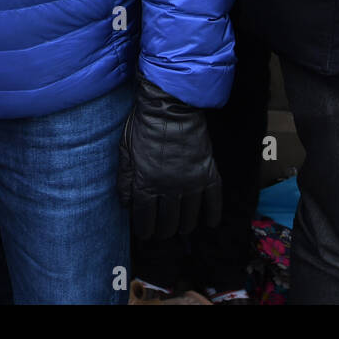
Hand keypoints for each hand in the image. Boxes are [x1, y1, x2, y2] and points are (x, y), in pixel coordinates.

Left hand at [118, 75, 221, 239]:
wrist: (170, 105)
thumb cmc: (144, 125)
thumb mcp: (125, 150)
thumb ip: (124, 179)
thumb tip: (125, 204)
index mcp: (146, 183)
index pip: (145, 217)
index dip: (144, 229)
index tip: (145, 234)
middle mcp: (169, 188)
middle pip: (167, 220)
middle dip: (163, 231)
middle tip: (162, 233)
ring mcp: (190, 181)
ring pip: (189, 215)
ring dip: (184, 226)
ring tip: (182, 230)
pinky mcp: (207, 171)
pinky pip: (213, 199)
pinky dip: (213, 213)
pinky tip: (210, 223)